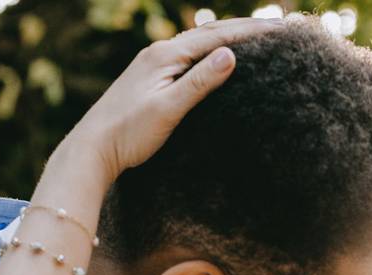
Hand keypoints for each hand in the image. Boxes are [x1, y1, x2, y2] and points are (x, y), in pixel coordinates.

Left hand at [65, 17, 283, 185]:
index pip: (216, 36)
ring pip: (198, 44)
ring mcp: (152, 65)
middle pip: (208, 34)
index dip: (251, 33)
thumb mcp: (168, 108)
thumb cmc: (128, 133)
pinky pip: (188, 59)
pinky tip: (217, 61)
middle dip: (244, 30)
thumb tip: (231, 54)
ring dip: (227, 38)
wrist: (91, 149)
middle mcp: (158, 53)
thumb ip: (199, 82)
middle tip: (277, 28)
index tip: (280, 30)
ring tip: (256, 38)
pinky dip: (210, 54)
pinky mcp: (150, 80)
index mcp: (165, 55)